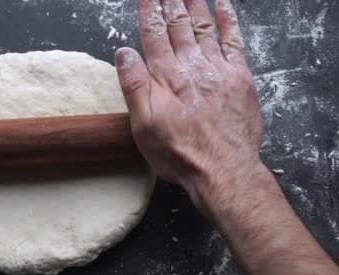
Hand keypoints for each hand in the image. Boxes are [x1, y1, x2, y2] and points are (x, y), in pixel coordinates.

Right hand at [115, 0, 263, 203]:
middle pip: (178, 25)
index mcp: (166, 77)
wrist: (223, 169)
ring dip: (194, 4)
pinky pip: (233, 41)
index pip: (153, 34)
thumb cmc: (180, 153)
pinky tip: (222, 5)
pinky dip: (227, 20)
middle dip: (170, 1)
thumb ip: (134, 86)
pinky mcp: (239, 78)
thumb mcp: (144, 126)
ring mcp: (218, 70)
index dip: (148, 11)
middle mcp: (192, 67)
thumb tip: (124, 53)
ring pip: (203, 27)